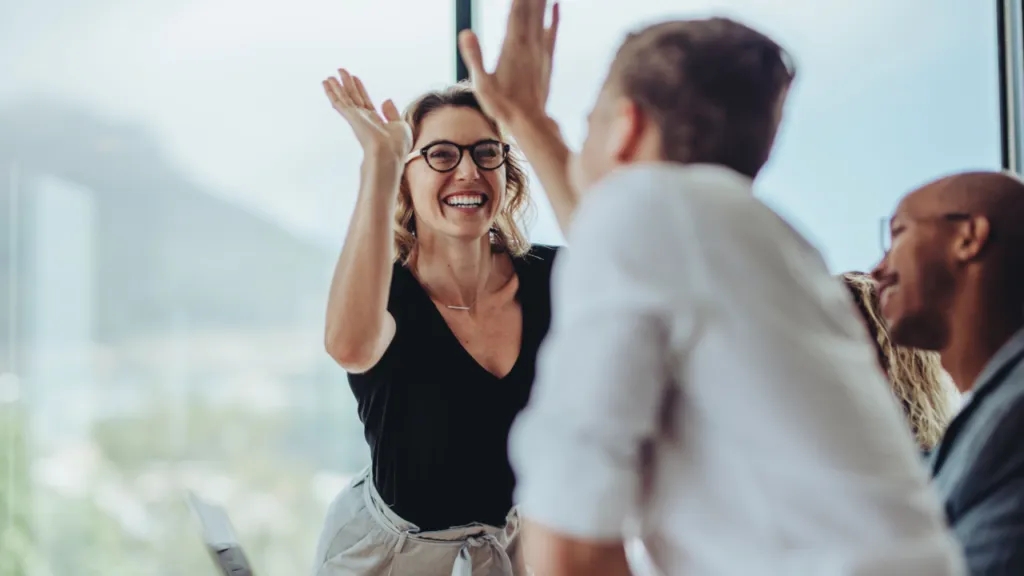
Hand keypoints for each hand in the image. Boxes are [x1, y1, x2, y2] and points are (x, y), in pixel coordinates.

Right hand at [323, 69, 412, 162]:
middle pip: (353, 97)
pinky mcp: (351, 117)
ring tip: (329, 76)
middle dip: (347, 84)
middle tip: (341, 71)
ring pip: (343, 99)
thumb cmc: (397, 146)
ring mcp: (356, 118)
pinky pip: (339, 102)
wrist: (389, 154)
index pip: (365, 101)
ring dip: (336, 87)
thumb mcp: (400, 125)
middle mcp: (364, 119)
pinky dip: (332, 92)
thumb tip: (386, 100)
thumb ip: (392, 113)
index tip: (355, 78)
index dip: (360, 89)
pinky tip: (326, 84)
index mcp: (376, 121)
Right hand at [458, 0, 559, 125]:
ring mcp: (540, 51)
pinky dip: (555, 16)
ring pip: (542, 15)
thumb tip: (466, 32)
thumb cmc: (502, 107)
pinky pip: (552, 32)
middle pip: (531, 7)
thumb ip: (474, 57)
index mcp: (512, 46)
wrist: (530, 123)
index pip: (516, 9)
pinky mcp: (547, 59)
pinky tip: (557, 5)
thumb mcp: (481, 85)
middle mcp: (529, 44)